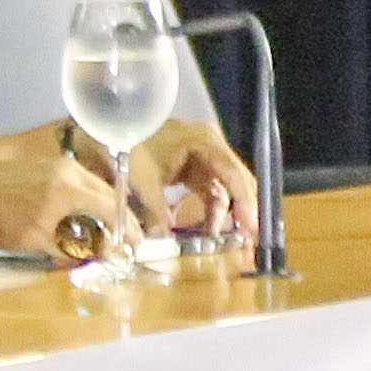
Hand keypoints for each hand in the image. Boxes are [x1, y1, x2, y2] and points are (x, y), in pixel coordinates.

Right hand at [0, 128, 136, 261]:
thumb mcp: (38, 177)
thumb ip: (69, 192)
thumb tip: (99, 218)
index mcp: (66, 170)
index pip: (110, 194)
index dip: (125, 217)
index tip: (133, 233)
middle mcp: (64, 185)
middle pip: (108, 212)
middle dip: (120, 234)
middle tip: (126, 249)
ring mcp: (50, 210)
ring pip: (87, 235)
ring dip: (91, 247)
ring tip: (86, 252)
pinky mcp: (35, 233)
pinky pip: (62, 252)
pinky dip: (64, 256)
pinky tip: (53, 252)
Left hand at [118, 112, 260, 249]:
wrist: (116, 130)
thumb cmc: (130, 146)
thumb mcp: (142, 180)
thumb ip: (156, 212)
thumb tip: (165, 241)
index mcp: (204, 142)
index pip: (232, 174)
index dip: (245, 202)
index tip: (253, 227)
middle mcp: (211, 147)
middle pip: (236, 181)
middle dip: (243, 211)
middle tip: (251, 239)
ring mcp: (205, 157)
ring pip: (225, 189)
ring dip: (226, 214)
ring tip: (233, 241)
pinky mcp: (196, 168)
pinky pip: (211, 192)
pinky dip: (211, 211)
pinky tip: (210, 231)